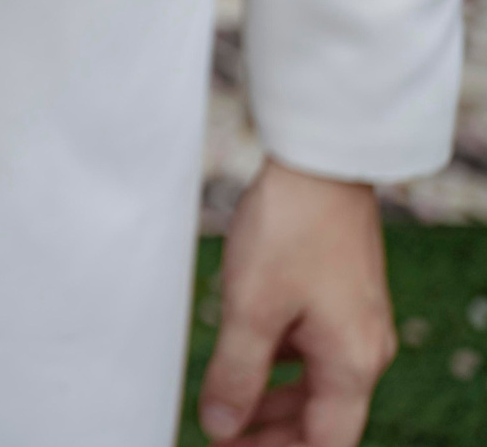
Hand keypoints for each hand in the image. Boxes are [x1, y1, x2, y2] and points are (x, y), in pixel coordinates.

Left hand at [198, 160, 395, 446]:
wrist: (319, 164)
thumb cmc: (289, 230)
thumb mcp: (251, 307)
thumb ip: (235, 374)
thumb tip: (220, 427)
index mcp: (352, 363)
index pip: (325, 441)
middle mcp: (364, 349)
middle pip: (321, 418)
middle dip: (271, 435)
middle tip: (219, 437)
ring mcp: (355, 323)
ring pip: (314, 383)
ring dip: (271, 401)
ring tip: (224, 409)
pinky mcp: (340, 298)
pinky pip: (312, 350)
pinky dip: (278, 365)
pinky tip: (243, 360)